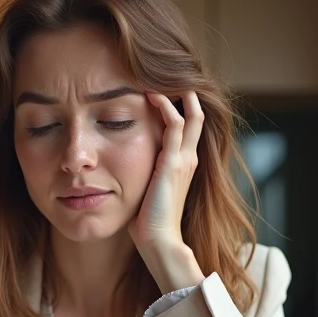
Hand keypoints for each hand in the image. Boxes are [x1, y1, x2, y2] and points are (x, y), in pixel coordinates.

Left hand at [129, 91, 205, 293]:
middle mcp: (189, 159)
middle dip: (185, 95)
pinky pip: (176, 124)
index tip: (160, 92)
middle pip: (197, 116)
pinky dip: (166, 106)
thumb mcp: (147, 191)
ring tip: (156, 78)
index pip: (189, 128)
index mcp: (184, 166)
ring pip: (191, 115)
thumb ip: (142, 176)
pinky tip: (151, 94)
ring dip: (175, 95)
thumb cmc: (148, 223)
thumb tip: (120, 170)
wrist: (158, 240)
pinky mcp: (174, 162)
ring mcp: (184, 159)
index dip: (179, 108)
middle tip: (166, 76)